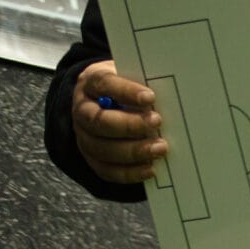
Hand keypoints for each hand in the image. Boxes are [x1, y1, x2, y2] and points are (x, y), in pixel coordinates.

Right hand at [72, 61, 166, 184]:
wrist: (107, 102)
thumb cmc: (125, 88)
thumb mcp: (131, 76)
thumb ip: (144, 82)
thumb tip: (168, 96)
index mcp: (90, 83)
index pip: (104, 84)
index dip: (126, 91)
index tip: (150, 97)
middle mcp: (82, 111)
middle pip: (99, 121)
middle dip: (130, 125)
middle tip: (157, 122)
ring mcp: (84, 137)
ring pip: (101, 149)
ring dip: (133, 151)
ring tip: (159, 149)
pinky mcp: (92, 159)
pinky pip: (106, 170)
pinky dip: (129, 172)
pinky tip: (150, 169)